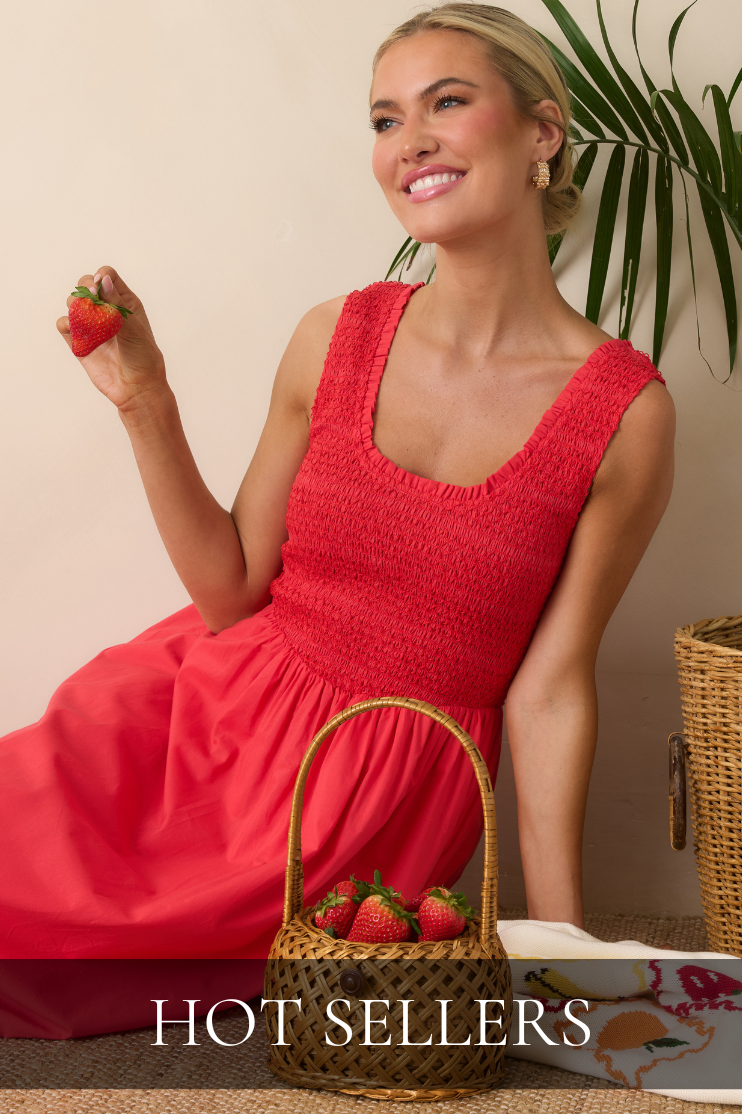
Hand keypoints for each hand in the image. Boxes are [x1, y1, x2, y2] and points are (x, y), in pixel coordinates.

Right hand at [57, 266, 167, 411]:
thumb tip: (102, 279)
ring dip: (74, 304)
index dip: (101, 277)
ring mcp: (92, 325)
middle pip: (86, 284)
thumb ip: (116, 303)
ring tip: (85, 318)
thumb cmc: (143, 357)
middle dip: (84, 287)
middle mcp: (106, 311)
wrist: (137, 388)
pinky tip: (74, 329)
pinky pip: (63, 324)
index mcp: (124, 303)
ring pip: (73, 302)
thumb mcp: (134, 327)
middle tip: (89, 299)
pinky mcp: (79, 341)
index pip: (107, 277)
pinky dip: (65, 323)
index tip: (99, 288)